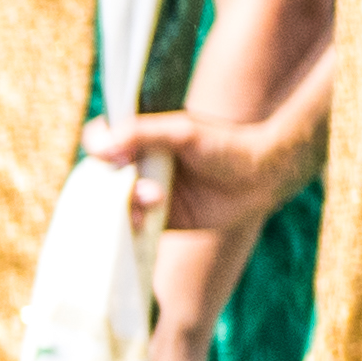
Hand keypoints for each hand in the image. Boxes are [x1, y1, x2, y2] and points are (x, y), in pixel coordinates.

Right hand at [80, 102, 306, 232]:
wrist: (262, 176)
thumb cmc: (224, 144)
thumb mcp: (181, 132)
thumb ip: (141, 133)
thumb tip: (100, 145)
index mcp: (140, 139)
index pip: (102, 141)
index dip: (99, 149)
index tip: (110, 156)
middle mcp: (139, 166)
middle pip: (104, 177)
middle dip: (114, 183)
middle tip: (135, 184)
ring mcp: (148, 194)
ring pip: (116, 205)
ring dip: (128, 204)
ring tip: (155, 198)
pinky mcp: (160, 221)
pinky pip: (134, 229)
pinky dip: (132, 228)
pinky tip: (143, 222)